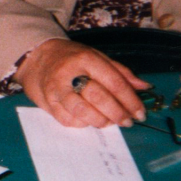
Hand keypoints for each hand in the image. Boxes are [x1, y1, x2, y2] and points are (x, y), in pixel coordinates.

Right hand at [14, 39, 148, 127]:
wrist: (36, 58)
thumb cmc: (72, 59)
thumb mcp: (97, 57)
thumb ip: (120, 72)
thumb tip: (144, 87)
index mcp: (86, 59)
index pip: (114, 82)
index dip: (130, 100)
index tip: (140, 113)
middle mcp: (69, 73)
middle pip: (98, 97)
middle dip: (117, 113)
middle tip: (127, 122)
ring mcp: (55, 89)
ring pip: (81, 111)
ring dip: (100, 121)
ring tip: (109, 122)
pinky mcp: (46, 102)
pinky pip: (67, 120)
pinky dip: (82, 124)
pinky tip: (90, 121)